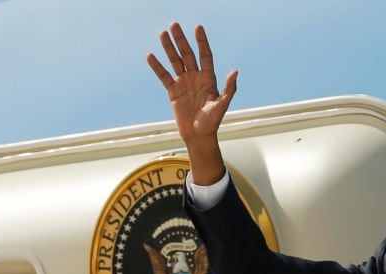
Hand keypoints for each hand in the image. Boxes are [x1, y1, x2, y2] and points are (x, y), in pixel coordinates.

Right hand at [147, 23, 236, 184]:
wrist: (198, 136)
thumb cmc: (212, 122)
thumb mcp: (222, 105)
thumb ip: (229, 89)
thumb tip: (235, 72)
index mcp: (208, 78)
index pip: (205, 55)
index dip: (201, 42)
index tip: (197, 28)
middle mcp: (196, 77)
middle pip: (188, 54)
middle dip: (181, 40)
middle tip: (174, 25)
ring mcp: (184, 83)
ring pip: (175, 61)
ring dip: (169, 48)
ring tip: (162, 33)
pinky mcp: (173, 92)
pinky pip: (164, 76)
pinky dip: (157, 67)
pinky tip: (151, 56)